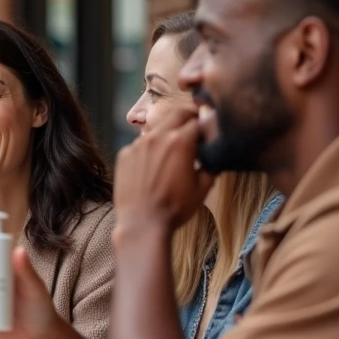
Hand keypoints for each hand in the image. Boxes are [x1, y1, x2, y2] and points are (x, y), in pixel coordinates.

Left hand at [114, 107, 213, 231]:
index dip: (206, 124)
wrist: (142, 224)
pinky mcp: (124, 155)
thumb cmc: (176, 208)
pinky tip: (153, 165)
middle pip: (176, 114)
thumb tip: (214, 154)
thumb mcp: (203, 187)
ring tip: (172, 150)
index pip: (198, 120)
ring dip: (167, 133)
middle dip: (188, 118)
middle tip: (194, 128)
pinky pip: (140, 144)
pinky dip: (150, 148)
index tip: (208, 131)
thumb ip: (211, 164)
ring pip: (157, 129)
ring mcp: (137, 144)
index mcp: (180, 141)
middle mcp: (157, 136)